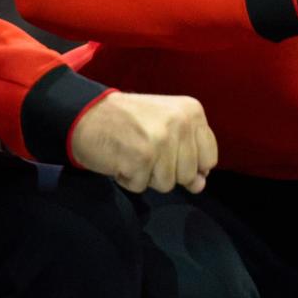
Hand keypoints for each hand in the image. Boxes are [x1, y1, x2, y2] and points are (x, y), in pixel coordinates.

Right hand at [69, 91, 217, 194]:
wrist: (88, 113)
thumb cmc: (128, 120)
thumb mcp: (167, 129)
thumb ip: (188, 155)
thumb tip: (199, 185)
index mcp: (192, 111)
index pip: (209, 158)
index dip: (190, 164)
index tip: (169, 150)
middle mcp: (181, 122)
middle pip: (188, 175)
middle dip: (166, 171)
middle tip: (145, 148)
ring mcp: (162, 140)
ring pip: (167, 184)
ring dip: (146, 176)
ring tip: (132, 152)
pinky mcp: (142, 158)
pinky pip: (142, 187)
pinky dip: (129, 179)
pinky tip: (121, 158)